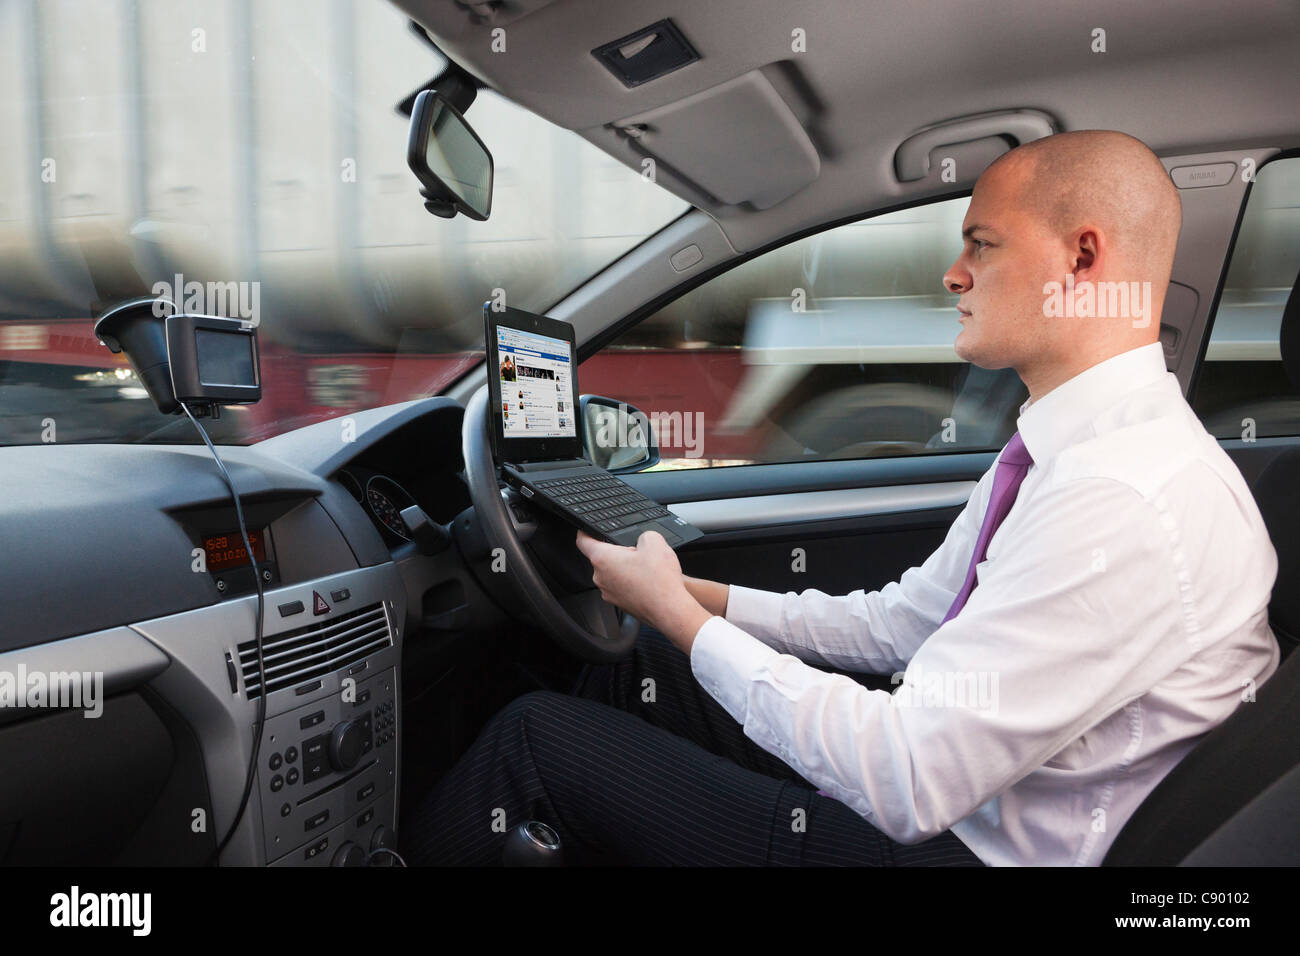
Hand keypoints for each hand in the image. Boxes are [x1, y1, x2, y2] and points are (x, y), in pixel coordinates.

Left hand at [574, 529, 712, 652]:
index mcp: (603, 559)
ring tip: (648, 570)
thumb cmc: (659, 581)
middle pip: (604, 557)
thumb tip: (643, 542)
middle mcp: (601, 578)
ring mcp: (609, 593)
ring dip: (627, 568)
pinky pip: (622, 587)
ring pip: (614, 573)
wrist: (670, 610)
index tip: (586, 530)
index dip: (585, 532)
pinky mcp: (620, 604)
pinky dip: (633, 583)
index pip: (583, 541)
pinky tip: (649, 582)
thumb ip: (643, 535)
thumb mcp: (655, 542)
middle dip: (620, 553)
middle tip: (639, 553)